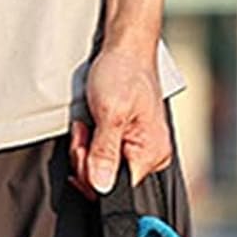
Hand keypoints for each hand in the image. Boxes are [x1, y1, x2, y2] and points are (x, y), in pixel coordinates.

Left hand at [69, 45, 171, 194]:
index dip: (92, 174)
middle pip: (106, 180)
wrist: (125, 49)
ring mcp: (139, 150)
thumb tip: (101, 187)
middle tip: (86, 130)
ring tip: (90, 123)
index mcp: (152, 154)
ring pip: (100, 169)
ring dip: (85, 148)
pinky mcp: (127, 143)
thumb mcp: (111, 112)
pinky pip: (102, 156)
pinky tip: (91, 126)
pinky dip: (89, 144)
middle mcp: (150, 156)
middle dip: (86, 158)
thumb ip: (105, 153)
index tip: (85, 146)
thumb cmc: (124, 72)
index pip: (116, 188)